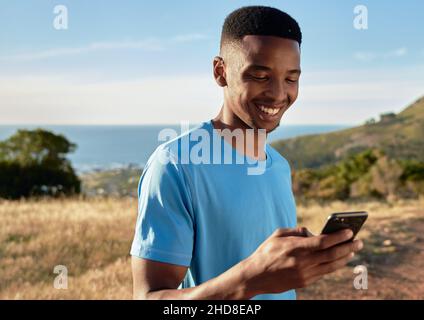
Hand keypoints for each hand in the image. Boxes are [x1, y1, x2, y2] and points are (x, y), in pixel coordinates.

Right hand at [243, 227, 362, 295]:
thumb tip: (314, 232)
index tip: (350, 231)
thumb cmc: (266, 251)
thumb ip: (297, 231)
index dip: (339, 236)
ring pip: (331, 265)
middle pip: (332, 254)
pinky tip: (340, 260)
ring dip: (345, 257)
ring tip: (353, 251)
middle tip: (359, 241)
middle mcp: (302, 261)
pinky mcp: (304, 282)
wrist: (256, 275)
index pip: (323, 241)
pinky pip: (324, 272)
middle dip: (348, 247)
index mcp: (295, 247)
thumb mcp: (278, 234)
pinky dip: (334, 265)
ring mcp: (304, 274)